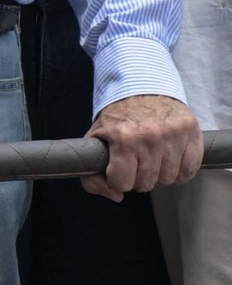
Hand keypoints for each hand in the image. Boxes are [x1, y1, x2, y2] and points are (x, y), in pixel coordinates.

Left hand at [82, 94, 202, 199]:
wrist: (142, 87)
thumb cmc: (118, 117)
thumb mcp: (95, 139)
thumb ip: (93, 175)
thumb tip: (117, 197)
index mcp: (121, 137)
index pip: (121, 183)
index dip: (118, 179)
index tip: (118, 169)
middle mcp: (148, 137)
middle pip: (145, 184)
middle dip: (138, 177)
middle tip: (136, 161)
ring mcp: (173, 135)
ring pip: (168, 180)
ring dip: (159, 174)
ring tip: (152, 157)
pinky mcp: (191, 134)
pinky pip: (188, 172)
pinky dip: (179, 171)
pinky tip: (169, 159)